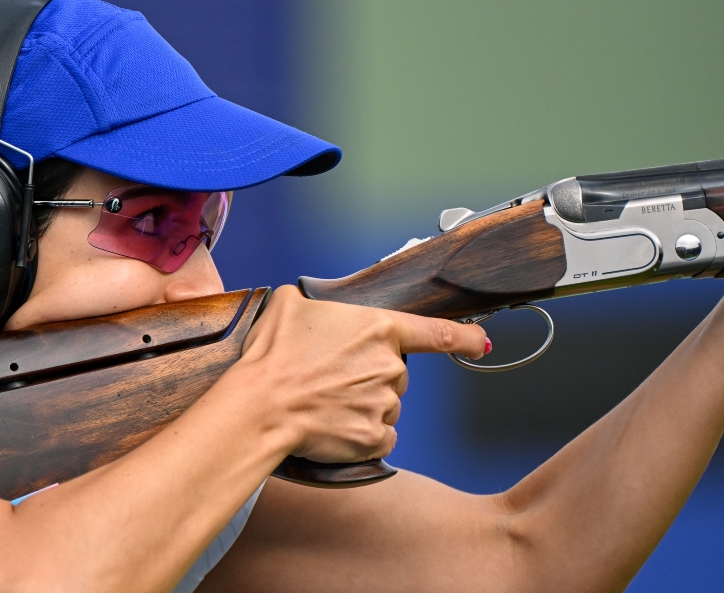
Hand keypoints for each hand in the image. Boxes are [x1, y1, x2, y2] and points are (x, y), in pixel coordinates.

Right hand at [225, 285, 487, 463]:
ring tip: (324, 402)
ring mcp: (384, 404)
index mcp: (377, 328)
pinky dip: (360, 435)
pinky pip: (379, 437)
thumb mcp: (287, 307)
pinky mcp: (373, 438)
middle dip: (370, 376)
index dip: (465, 337)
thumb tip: (307, 308)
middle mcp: (389, 367)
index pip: (437, 333)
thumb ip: (310, 303)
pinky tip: (334, 426)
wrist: (260, 405)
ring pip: (386, 406)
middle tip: (330, 377)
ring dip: (363, 406)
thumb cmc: (272, 357)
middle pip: (395, 374)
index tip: (481, 341)